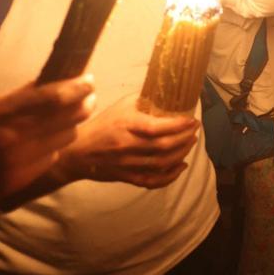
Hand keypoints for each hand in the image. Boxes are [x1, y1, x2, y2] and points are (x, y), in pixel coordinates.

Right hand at [0, 78, 94, 215]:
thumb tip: (51, 81)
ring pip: (66, 138)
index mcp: (1, 112)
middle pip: (69, 117)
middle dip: (83, 105)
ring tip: (68, 120)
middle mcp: (13, 136)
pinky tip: (47, 145)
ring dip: (71, 127)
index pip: (55, 96)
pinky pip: (52, 158)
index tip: (89, 80)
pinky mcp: (19, 180)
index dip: (79, 87)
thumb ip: (17, 98)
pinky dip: (55, 149)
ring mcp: (18, 161)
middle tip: (88, 98)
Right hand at [55, 96, 198, 188]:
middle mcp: (128, 146)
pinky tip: (181, 166)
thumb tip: (170, 93)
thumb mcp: (122, 105)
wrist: (78, 152)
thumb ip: (144, 100)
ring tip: (191, 142)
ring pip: (161, 163)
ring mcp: (128, 164)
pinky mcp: (127, 177)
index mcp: (127, 125)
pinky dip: (170, 176)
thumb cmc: (103, 124)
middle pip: (163, 146)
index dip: (178, 125)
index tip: (192, 119)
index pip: (157, 127)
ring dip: (181, 153)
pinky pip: (152, 181)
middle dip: (185, 138)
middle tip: (195, 129)